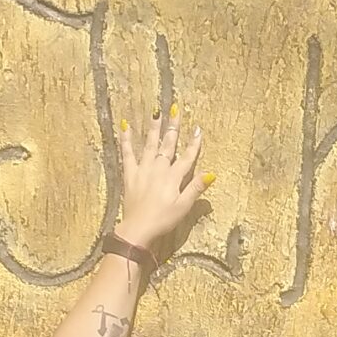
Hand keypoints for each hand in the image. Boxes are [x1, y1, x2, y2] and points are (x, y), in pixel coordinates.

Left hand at [113, 108, 207, 260]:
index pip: (187, 157)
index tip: (198, 129)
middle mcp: (159, 168)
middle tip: (175, 109)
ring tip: (156, 112)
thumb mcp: (183, 207)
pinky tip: (124, 124)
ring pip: (150, 144)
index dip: (194, 143)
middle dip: (173, 126)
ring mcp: (144, 169)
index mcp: (173, 177)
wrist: (139, 228)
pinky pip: (127, 153)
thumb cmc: (163, 220)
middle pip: (168, 144)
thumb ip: (195, 189)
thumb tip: (211, 174)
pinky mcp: (130, 173)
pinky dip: (126, 138)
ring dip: (154, 128)